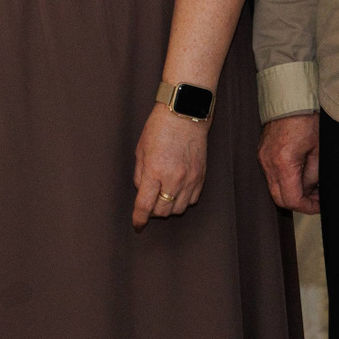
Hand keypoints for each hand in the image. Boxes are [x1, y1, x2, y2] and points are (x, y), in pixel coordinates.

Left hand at [133, 104, 207, 226]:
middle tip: (148, 204)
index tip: (137, 224)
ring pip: (179, 208)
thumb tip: (142, 192)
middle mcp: (174, 178)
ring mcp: (190, 179)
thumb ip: (140, 174)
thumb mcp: (141, 150)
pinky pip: (192, 200)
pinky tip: (176, 191)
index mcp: (155, 171)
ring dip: (168, 207)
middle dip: (153, 212)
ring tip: (162, 196)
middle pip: (163, 211)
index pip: (145, 205)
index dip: (139, 218)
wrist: (185, 114)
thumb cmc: (159, 128)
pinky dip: (183, 200)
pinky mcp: (201, 177)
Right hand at [258, 113, 319, 214]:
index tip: (320, 205)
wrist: (290, 99)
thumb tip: (311, 191)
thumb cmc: (306, 120)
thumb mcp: (319, 151)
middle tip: (316, 198)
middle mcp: (268, 162)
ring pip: (275, 188)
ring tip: (311, 185)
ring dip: (292, 191)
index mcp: (283, 163)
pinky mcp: (262, 153)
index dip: (308, 207)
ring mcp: (263, 158)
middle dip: (299, 202)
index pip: (292, 199)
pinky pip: (272, 176)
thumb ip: (313, 176)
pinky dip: (285, 180)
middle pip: (279, 198)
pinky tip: (300, 174)